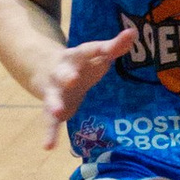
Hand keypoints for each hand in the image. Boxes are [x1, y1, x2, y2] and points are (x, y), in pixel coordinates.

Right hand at [35, 21, 138, 144]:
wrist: (45, 69)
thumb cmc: (81, 63)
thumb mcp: (96, 54)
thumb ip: (114, 46)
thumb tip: (134, 32)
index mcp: (76, 57)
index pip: (88, 51)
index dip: (99, 50)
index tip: (108, 50)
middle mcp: (62, 72)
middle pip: (63, 74)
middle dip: (67, 76)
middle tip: (72, 79)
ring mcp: (55, 91)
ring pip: (52, 97)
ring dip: (54, 104)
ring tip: (56, 112)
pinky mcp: (52, 108)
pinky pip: (49, 122)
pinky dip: (49, 134)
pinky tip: (47, 147)